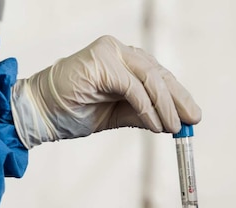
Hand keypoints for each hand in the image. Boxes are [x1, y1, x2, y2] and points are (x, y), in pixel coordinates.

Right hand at [11, 35, 201, 146]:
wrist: (42, 113)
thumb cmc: (74, 111)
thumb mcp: (117, 115)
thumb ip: (142, 114)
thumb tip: (171, 123)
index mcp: (123, 61)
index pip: (158, 76)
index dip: (177, 96)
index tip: (192, 116)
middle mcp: (119, 51)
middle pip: (158, 74)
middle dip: (178, 99)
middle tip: (193, 119)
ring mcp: (110, 53)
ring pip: (150, 78)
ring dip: (165, 106)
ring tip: (174, 128)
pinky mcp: (102, 62)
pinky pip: (133, 87)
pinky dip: (147, 108)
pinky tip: (155, 125)